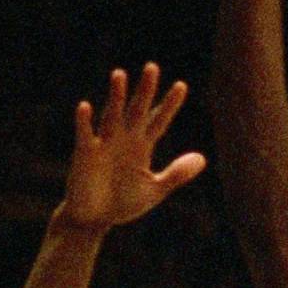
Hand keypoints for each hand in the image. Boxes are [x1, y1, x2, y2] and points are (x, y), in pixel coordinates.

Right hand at [59, 65, 205, 233]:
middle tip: (152, 67)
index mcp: (141, 146)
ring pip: (111, 115)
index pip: (158, 120)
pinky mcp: (84, 155)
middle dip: (144, 90)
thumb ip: (176, 174)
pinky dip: (85, 122)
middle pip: (136, 110)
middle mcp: (123, 139)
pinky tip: (85, 106)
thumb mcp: (154, 190)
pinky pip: (85, 135)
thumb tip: (202, 158)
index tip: (181, 85)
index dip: (169, 104)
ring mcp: (103, 145)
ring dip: (115, 96)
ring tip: (120, 75)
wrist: (94, 220)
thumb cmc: (122, 203)